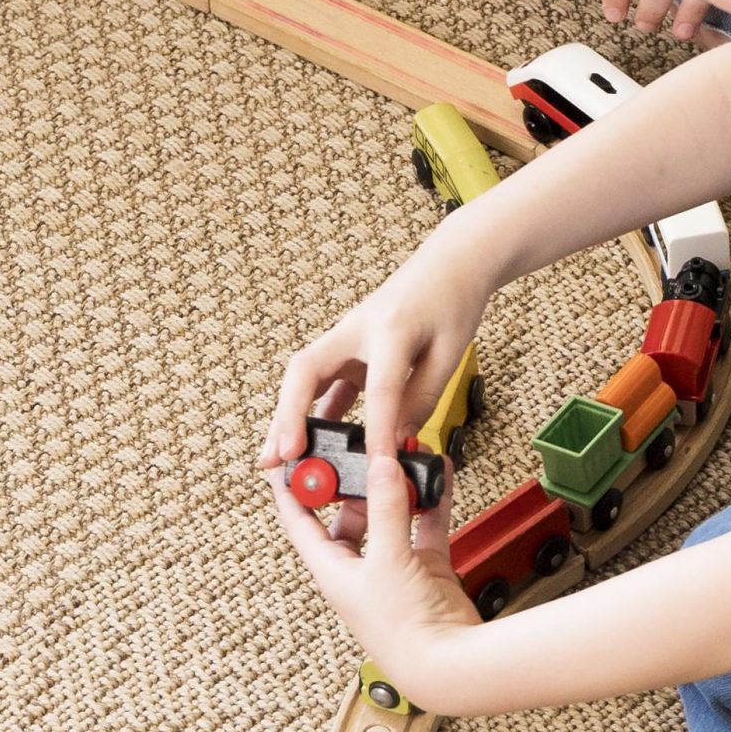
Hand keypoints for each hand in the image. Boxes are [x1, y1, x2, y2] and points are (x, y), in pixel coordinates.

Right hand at [261, 237, 494, 501]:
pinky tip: (315, 442)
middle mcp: (358, 329)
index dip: (375, 434)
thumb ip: (420, 400)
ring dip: (290, 416)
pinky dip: (317, 411)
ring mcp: (349, 337)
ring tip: (279, 458)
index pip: (378, 390)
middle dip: (287, 416)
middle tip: (278, 457)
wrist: (451, 261)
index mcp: (391, 328)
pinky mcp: (351, 347)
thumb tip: (397, 444)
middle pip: (306, 371)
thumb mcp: (450, 353)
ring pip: (306, 377)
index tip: (374, 470)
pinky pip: (326, 382)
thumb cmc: (452, 300)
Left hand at [267, 425, 483, 711]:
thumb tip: (379, 462)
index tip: (285, 453)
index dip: (290, 487)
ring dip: (395, 485)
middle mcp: (360, 567)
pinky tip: (439, 470)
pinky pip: (425, 521)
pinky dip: (431, 497)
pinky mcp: (425, 566)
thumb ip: (386, 508)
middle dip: (354, 479)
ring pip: (388, 513)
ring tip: (401, 452)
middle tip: (358, 444)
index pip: (299, 521)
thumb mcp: (388, 561)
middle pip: (347, 512)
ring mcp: (393, 565)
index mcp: (333, 570)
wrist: (449, 664)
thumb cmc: (403, 630)